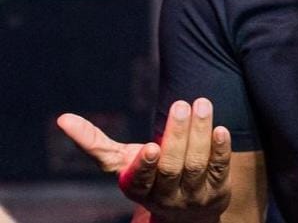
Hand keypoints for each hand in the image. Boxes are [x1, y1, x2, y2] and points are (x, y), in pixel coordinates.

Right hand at [57, 98, 230, 222]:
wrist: (187, 209)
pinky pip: (220, 168)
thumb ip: (95, 144)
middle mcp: (166, 196)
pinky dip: (220, 149)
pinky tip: (220, 128)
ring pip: (196, 164)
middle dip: (177, 135)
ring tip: (201, 104)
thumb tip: (62, 119)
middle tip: (180, 104)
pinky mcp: (218, 189)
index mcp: (138, 190)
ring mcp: (193, 195)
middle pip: (172, 167)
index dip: (145, 166)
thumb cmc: (149, 175)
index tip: (150, 146)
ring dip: (199, 133)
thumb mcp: (123, 163)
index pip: (140, 182)